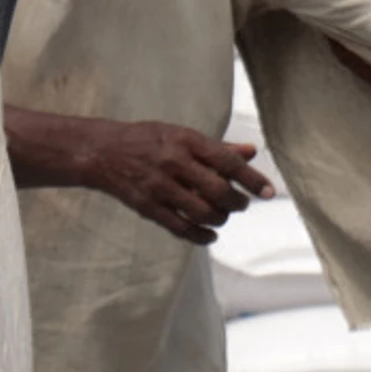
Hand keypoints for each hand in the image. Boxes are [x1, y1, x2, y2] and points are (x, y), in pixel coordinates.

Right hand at [83, 120, 277, 244]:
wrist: (102, 152)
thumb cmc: (149, 140)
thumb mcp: (183, 135)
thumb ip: (218, 147)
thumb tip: (252, 152)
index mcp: (186, 141)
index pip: (227, 162)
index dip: (252, 179)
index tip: (268, 192)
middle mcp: (174, 163)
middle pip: (218, 190)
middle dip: (237, 202)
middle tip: (242, 204)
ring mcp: (159, 187)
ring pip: (202, 212)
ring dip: (221, 218)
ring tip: (223, 215)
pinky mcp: (148, 207)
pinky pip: (180, 228)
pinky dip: (201, 236)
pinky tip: (210, 235)